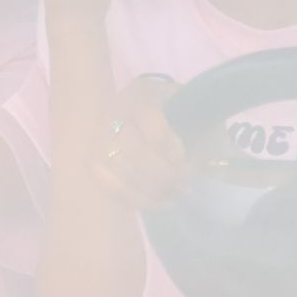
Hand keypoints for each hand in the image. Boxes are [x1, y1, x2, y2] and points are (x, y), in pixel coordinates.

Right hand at [93, 75, 188, 208]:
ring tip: (174, 197)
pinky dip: (135, 198)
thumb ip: (201, 135)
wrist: (163, 120)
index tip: (188, 163)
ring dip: (150, 191)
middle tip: (183, 187)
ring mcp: (100, 135)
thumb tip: (199, 166)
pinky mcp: (94, 159)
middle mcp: (114, 110)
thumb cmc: (184, 117)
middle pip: (133, 150)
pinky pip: (109, 184)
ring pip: (119, 170)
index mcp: (142, 93)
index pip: (152, 126)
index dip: (171, 150)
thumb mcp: (198, 117)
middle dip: (161, 174)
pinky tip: (157, 202)